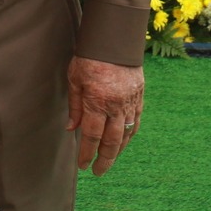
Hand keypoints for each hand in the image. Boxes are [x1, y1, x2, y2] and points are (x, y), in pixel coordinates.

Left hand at [66, 56, 143, 176]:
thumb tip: (71, 129)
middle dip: (104, 159)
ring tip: (109, 160)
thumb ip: (74, 106)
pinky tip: (124, 142)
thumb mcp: (74, 79)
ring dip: (118, 150)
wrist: (115, 39)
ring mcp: (130, 101)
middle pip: (112, 141)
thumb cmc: (90, 57)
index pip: (92, 136)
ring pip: (126, 134)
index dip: (86, 153)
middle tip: (98, 171)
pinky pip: (136, 121)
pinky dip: (130, 135)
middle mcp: (116, 105)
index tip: (83, 165)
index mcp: (97, 101)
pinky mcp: (139, 96)